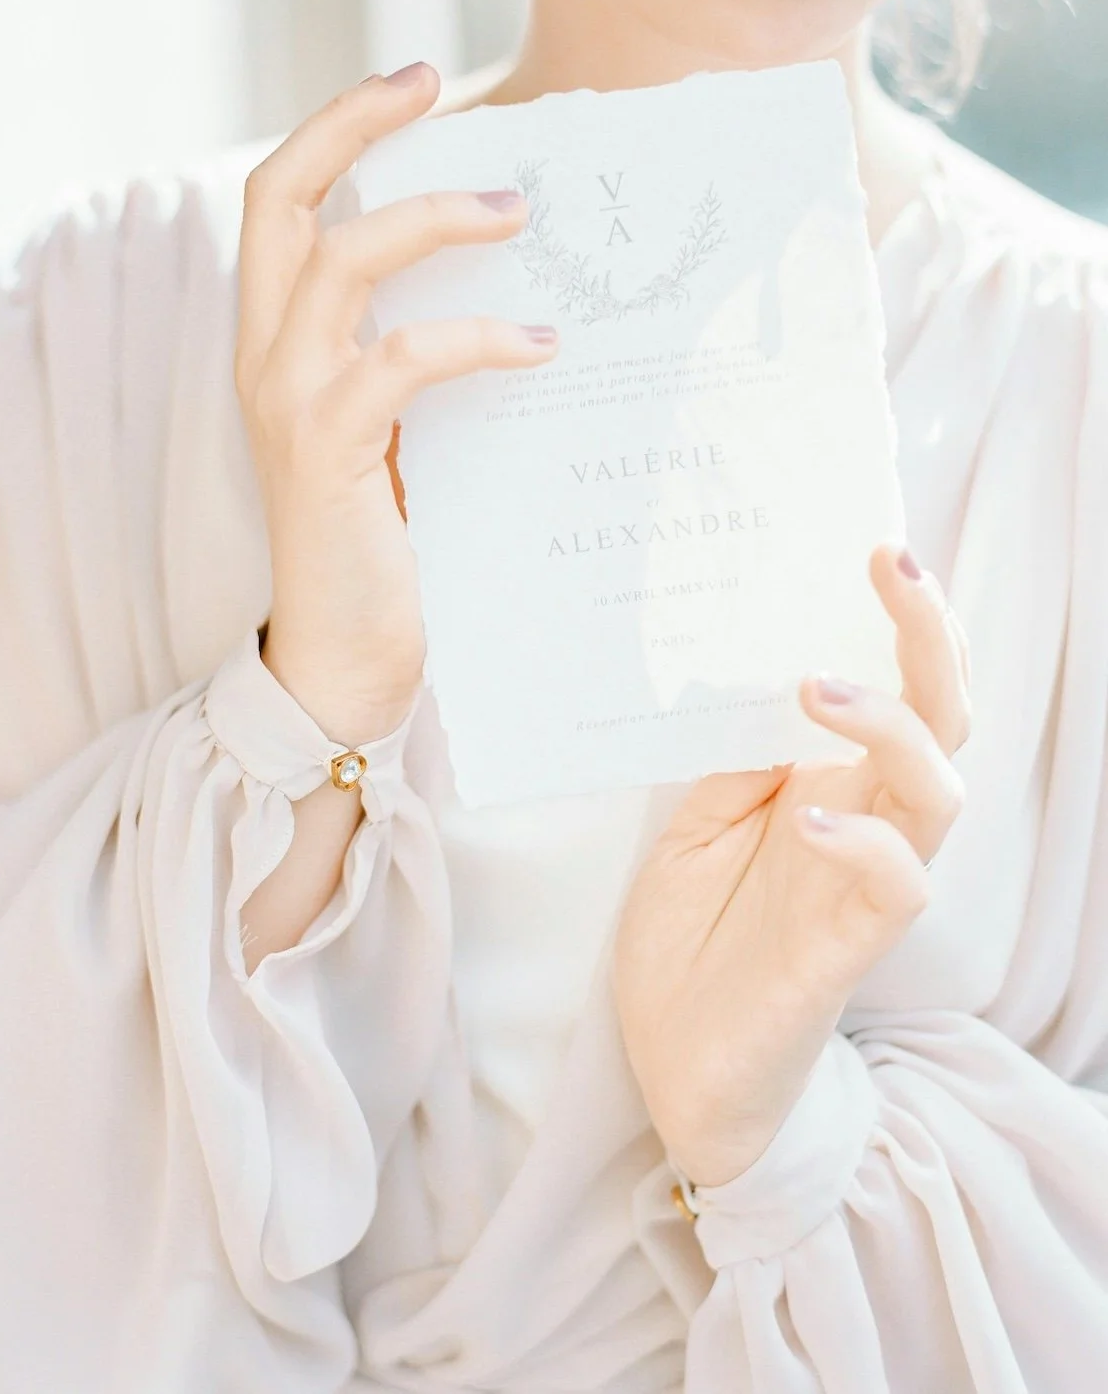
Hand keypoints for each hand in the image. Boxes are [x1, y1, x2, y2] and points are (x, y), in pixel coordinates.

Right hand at [234, 61, 557, 744]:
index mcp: (280, 342)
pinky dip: (475, 337)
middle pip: (280, 198)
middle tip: (433, 85)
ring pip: (339, 264)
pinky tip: (540, 345)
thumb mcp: (398, 425)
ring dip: (431, 221)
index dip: (337, 128)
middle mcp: (266, 358)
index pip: (283, 203)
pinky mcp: (329, 453)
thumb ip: (418, 353)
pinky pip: (399, 359)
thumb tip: (520, 278)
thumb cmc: (389, 539)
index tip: (414, 81)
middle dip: (351, 124)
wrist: (349, 656)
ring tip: (517, 214)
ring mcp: (290, 403)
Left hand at [613, 543, 970, 1188]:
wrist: (677, 1067)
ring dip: (888, 722)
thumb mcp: (689, 828)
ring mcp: (866, 880)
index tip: (872, 549)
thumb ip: (732, 761)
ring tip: (812, 687)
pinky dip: (864, 835)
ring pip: (938, 786)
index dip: (898, 622)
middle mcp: (866, 820)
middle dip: (928, 636)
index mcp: (831, 783)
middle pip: (940, 716)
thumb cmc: (687, 944)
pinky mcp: (854, 943)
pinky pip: (898, 879)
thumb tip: (750, 681)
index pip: (893, 690)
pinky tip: (805, 811)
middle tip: (891, 561)